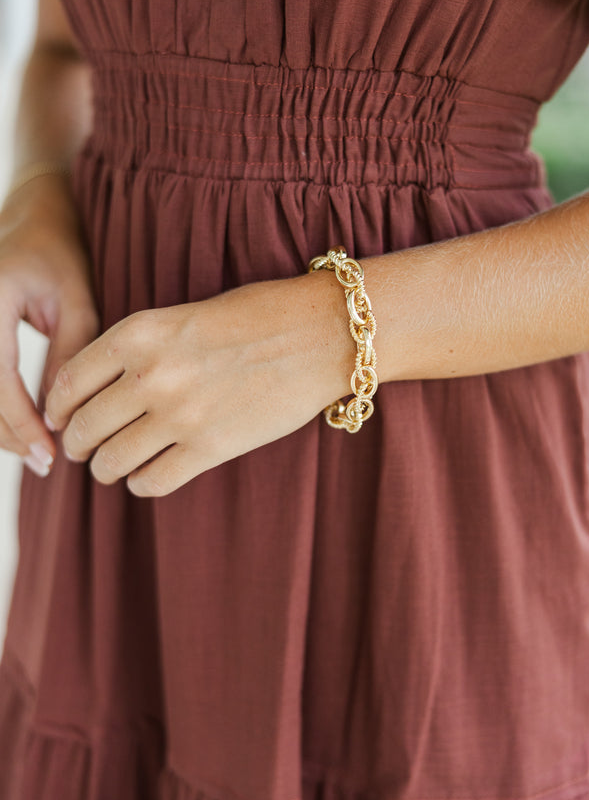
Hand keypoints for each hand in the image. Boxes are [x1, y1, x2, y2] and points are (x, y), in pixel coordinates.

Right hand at [0, 174, 98, 475]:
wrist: (31, 215)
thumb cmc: (60, 252)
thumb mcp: (76, 300)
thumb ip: (68, 356)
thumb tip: (58, 419)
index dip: (20, 422)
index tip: (47, 454)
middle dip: (5, 433)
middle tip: (43, 463)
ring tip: (33, 450)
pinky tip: (17, 425)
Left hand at [43, 271, 355, 496]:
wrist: (321, 333)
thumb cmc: (259, 316)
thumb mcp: (183, 315)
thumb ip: (139, 349)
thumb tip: (104, 391)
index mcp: (139, 333)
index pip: (68, 381)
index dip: (57, 408)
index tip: (59, 418)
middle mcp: (151, 374)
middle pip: (84, 427)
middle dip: (76, 444)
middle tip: (82, 450)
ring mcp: (180, 415)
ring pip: (111, 462)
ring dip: (106, 469)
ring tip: (112, 467)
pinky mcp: (211, 448)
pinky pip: (152, 482)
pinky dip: (141, 484)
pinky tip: (148, 476)